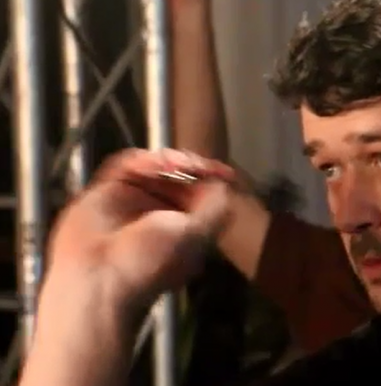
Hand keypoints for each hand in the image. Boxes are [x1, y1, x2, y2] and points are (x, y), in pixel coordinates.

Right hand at [46, 148, 234, 313]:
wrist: (99, 278)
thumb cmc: (153, 263)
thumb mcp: (198, 236)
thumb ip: (216, 208)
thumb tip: (224, 183)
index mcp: (182, 228)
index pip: (200, 194)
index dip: (212, 181)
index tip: (223, 171)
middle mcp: (157, 213)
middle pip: (177, 176)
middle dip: (190, 167)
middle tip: (195, 165)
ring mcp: (131, 201)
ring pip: (153, 168)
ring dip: (168, 161)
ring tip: (175, 164)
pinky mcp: (105, 190)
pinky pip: (125, 166)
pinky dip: (142, 160)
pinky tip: (155, 163)